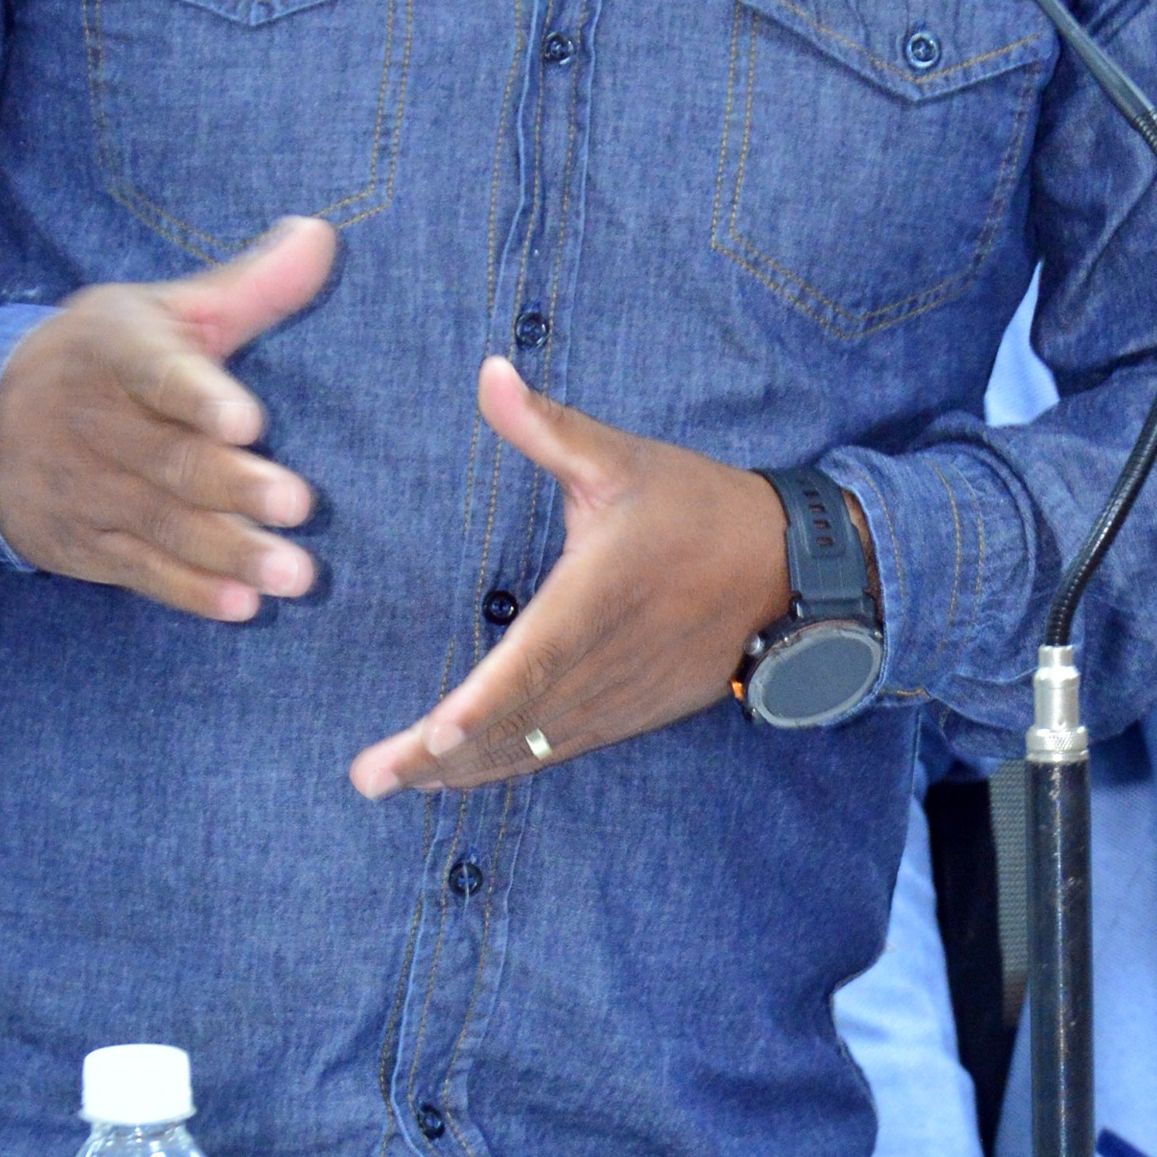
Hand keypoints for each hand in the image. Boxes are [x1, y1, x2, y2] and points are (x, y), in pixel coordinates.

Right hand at [0, 216, 336, 618]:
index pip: (155, 372)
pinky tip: (240, 605)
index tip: (247, 421)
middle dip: (232, 486)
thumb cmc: (99, 357)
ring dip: (229, 551)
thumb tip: (322, 238)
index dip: (198, 396)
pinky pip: (140, 571)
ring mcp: (86, 491)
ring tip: (292, 573)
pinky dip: (189, 592)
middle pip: (168, 460)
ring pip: (162, 524)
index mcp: (115, 351)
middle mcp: (95, 423)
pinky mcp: (83, 545)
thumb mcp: (156, 311)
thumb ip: (246, 286)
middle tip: (297, 504)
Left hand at [349, 358, 791, 796]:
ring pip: (536, 746)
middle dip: (440, 756)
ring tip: (389, 784)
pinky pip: (562, 750)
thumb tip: (488, 371)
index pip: (537, 656)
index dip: (485, 700)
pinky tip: (458, 777)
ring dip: (466, 770)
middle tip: (368, 779)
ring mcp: (624, 696)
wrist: (787, 571)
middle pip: (519, 720)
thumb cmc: (696, 506)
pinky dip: (509, 766)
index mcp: (600, 593)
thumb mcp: (623, 457)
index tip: (432, 736)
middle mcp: (609, 658)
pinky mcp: (635, 714)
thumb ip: (547, 425)